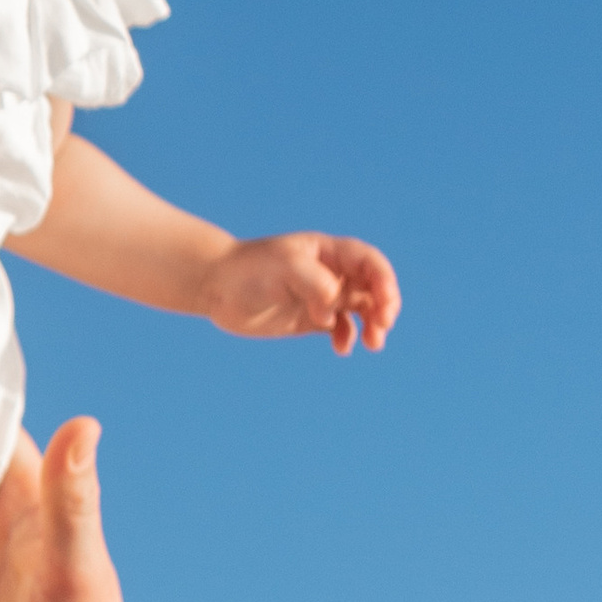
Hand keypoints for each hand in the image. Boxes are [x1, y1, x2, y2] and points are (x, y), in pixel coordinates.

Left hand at [203, 231, 398, 354]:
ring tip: (374, 344)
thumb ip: (314, 283)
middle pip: (372, 287)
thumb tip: (333, 310)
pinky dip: (347, 338)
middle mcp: (330, 272)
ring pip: (361, 309)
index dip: (384, 281)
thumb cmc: (250, 269)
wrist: (217, 286)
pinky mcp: (311, 318)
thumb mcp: (284, 267)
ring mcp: (322, 296)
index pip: (369, 262)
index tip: (384, 305)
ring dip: (373, 324)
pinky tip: (341, 348)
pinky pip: (340, 328)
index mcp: (328, 252)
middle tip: (382, 326)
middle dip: (384, 305)